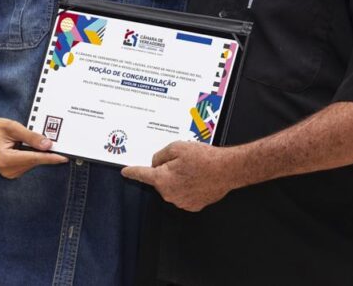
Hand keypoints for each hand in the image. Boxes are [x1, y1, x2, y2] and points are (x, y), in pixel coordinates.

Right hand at [0, 116, 66, 178]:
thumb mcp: (12, 127)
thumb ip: (31, 136)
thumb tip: (48, 145)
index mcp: (5, 159)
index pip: (34, 158)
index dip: (50, 157)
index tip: (64, 157)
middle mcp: (7, 169)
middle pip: (34, 161)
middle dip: (45, 152)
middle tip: (54, 141)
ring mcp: (9, 172)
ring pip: (32, 162)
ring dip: (37, 153)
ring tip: (29, 140)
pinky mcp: (11, 172)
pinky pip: (28, 163)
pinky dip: (32, 155)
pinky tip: (28, 146)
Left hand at [122, 141, 237, 211]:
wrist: (227, 169)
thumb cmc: (205, 159)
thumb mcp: (178, 147)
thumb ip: (161, 155)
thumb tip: (157, 162)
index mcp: (162, 179)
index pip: (142, 174)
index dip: (132, 172)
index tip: (125, 172)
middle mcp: (170, 194)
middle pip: (161, 179)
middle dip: (168, 170)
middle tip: (184, 160)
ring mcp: (182, 202)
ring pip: (173, 187)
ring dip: (180, 179)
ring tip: (195, 169)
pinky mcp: (193, 205)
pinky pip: (185, 194)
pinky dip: (189, 187)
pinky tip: (199, 178)